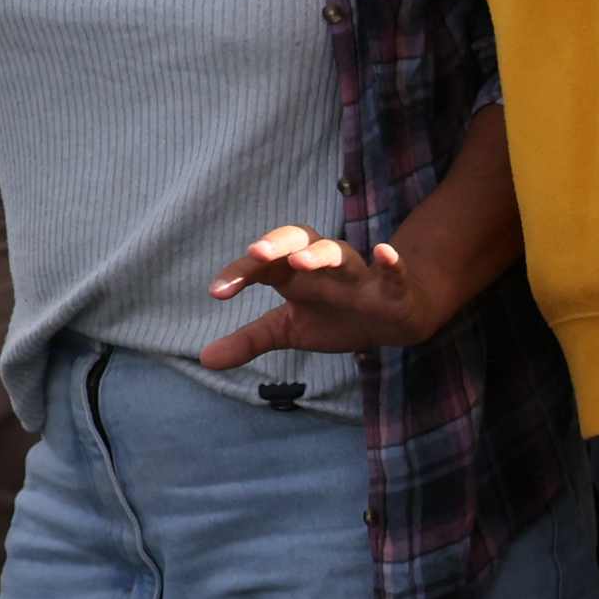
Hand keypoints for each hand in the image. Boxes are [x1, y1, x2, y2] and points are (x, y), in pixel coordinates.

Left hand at [198, 223, 439, 367]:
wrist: (391, 322)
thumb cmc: (336, 317)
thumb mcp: (288, 330)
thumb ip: (249, 340)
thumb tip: (206, 360)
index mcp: (296, 272)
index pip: (264, 264)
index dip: (240, 274)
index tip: (217, 292)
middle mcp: (325, 266)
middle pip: (300, 238)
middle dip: (279, 243)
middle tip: (256, 253)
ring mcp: (359, 274)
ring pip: (340, 253)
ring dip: (321, 255)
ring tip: (301, 262)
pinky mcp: (392, 288)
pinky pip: (393, 271)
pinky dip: (391, 262)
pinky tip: (385, 252)